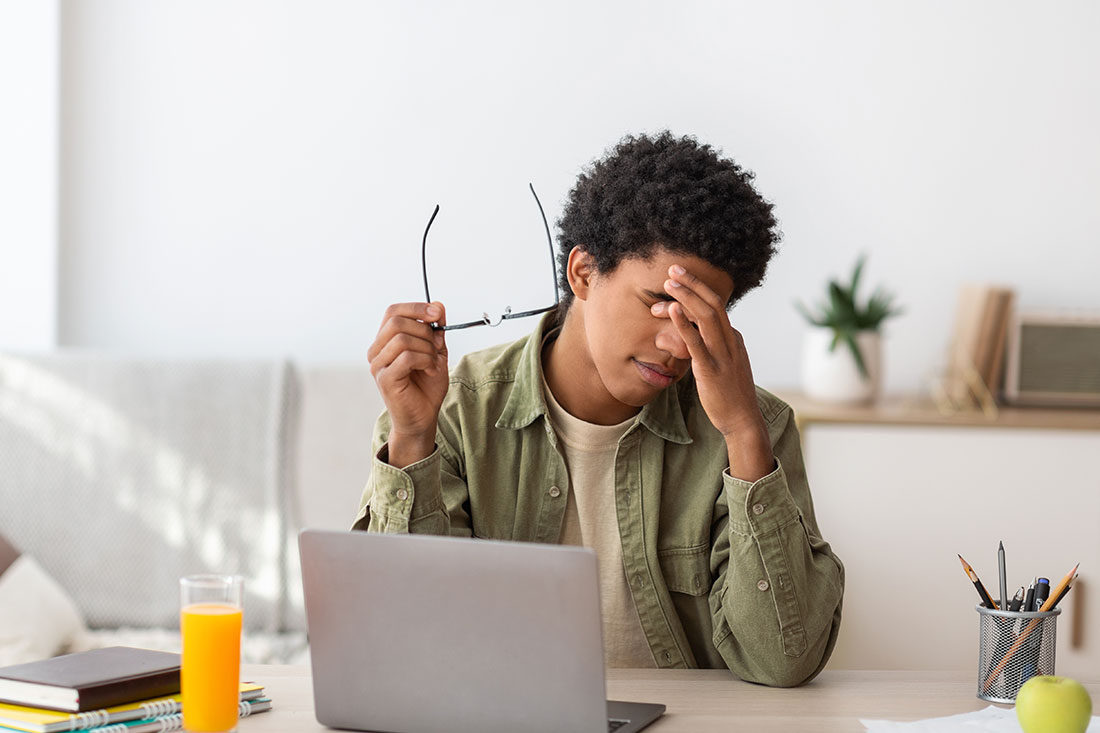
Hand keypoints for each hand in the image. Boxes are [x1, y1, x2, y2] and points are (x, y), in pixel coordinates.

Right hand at [367, 302, 448, 466]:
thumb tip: (438, 305)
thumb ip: (435, 330)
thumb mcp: (435, 351)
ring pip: (402, 339)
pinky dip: (426, 360)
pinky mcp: (385, 379)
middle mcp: (376, 351)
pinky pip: (407, 357)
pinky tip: (431, 370)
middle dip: (425, 330)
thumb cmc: (426, 386)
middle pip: (397, 322)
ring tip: (434, 362)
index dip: (416, 307)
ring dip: (427, 348)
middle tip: (437, 346)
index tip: (437, 312)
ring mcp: (378, 365)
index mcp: (385, 341)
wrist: (423, 417)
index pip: (393, 311)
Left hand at [654, 265, 774, 480]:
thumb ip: (717, 347)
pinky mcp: (711, 370)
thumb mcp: (728, 364)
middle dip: (693, 283)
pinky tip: (672, 310)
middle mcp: (731, 341)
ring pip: (706, 316)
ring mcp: (722, 354)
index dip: (696, 291)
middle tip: (673, 269)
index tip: (680, 278)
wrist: (743, 420)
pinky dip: (684, 323)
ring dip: (687, 296)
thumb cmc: (731, 395)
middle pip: (713, 303)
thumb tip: (701, 336)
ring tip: (669, 283)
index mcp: (734, 338)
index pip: (716, 307)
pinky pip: (696, 342)